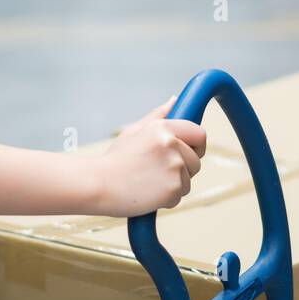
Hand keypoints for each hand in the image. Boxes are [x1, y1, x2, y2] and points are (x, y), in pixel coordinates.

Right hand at [90, 95, 205, 217]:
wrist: (98, 184)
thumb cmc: (115, 160)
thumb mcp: (134, 131)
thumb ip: (158, 116)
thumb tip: (175, 100)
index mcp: (163, 127)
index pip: (199, 134)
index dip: (195, 145)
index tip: (186, 152)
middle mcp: (172, 144)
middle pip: (196, 161)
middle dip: (182, 168)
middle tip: (156, 171)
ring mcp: (174, 167)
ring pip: (188, 180)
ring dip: (173, 185)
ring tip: (148, 182)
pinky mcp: (173, 189)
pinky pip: (179, 196)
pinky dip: (166, 199)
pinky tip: (147, 193)